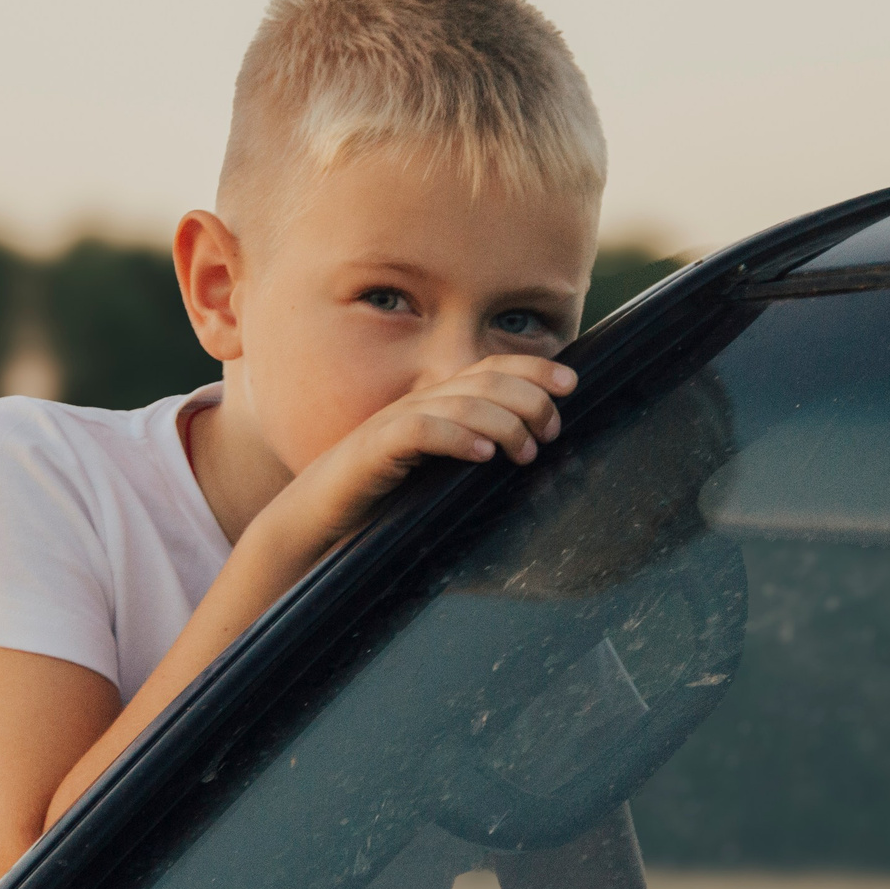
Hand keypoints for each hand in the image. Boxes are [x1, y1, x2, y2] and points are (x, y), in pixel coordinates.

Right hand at [258, 356, 576, 559]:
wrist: (318, 520)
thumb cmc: (384, 502)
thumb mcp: (443, 475)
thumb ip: (478, 455)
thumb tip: (536, 458)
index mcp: (437, 403)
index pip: (492, 368)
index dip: (533, 369)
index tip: (572, 386)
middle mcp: (419, 403)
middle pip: (483, 380)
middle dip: (528, 400)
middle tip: (551, 433)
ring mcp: (394, 422)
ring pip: (458, 402)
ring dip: (501, 423)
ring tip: (526, 452)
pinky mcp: (374, 450)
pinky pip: (419, 431)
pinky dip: (455, 437)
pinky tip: (482, 456)